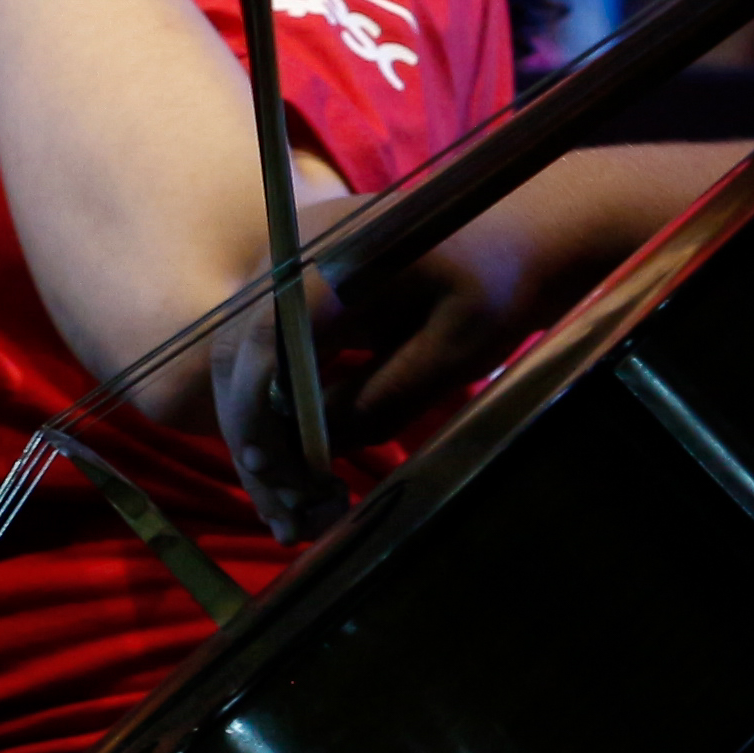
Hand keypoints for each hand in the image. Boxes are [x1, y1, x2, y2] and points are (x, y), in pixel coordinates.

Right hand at [205, 211, 559, 536]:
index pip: (264, 334)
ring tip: (297, 515)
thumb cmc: (498, 283)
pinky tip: (303, 476)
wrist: (516, 236)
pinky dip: (280, 420)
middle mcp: (292, 259)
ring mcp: (289, 278)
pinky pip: (269, 363)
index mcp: (331, 257)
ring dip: (263, 441)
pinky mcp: (298, 303)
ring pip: (246, 369)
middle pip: (237, 357)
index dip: (254, 407)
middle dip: (254, 440)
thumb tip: (318, 447)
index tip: (272, 471)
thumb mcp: (457, 348)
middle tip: (289, 516)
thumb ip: (387, 394)